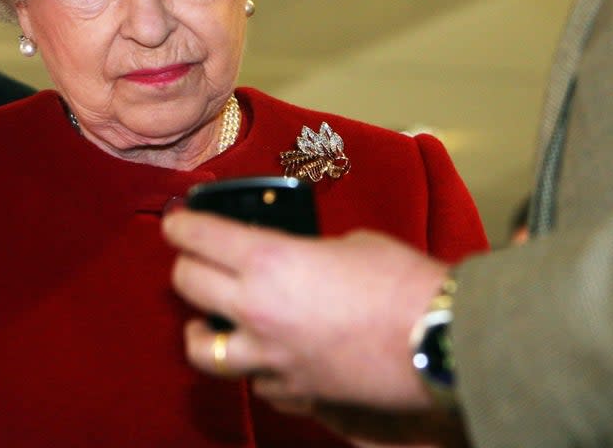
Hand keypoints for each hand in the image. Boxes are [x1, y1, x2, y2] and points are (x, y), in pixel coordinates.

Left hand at [163, 210, 451, 410]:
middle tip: (195, 258)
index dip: (181, 225)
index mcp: (268, 261)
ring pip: (203, 348)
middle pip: (188, 285)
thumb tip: (304, 260)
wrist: (436, 341)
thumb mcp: (352, 243)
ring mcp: (271, 357)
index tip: (176, 222)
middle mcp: (257, 310)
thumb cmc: (402, 283)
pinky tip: (265, 356)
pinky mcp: (295, 390)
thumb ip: (311, 251)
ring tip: (208, 322)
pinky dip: (253, 367)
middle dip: (186, 266)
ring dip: (201, 329)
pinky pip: (254, 382)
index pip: (199, 237)